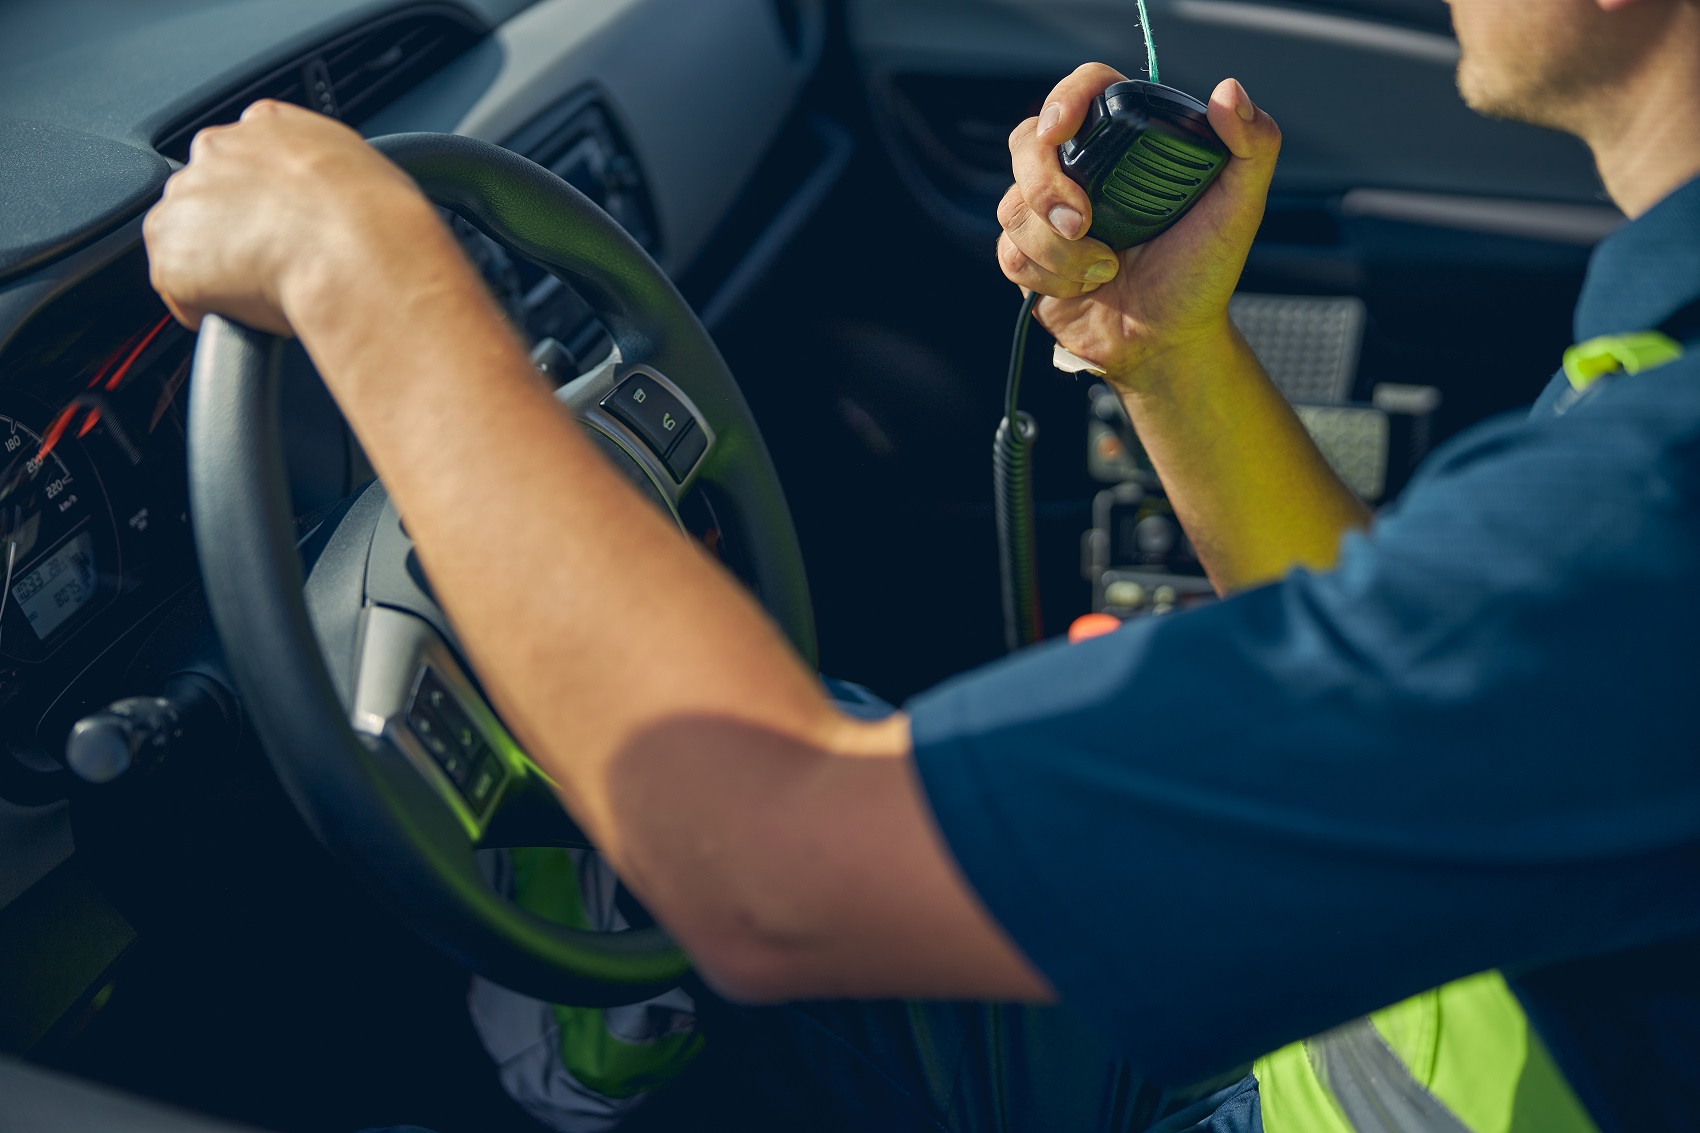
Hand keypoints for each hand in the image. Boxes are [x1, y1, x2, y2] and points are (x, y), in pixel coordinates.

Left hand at [144, 100, 434, 335]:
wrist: (358, 252)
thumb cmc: (379, 217)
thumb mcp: (367, 171)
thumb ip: (330, 175)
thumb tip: (337, 207)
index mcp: (268, 125)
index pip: (248, 157)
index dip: (264, 198)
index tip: (284, 225)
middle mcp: (218, 151)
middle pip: (208, 195)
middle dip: (232, 230)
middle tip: (276, 264)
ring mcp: (186, 201)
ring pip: (188, 239)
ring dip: (215, 267)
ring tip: (265, 291)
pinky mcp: (170, 254)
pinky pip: (180, 290)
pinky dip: (206, 307)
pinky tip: (249, 312)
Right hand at [998, 65, 1281, 387]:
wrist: (1167, 341)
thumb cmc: (1202, 274)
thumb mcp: (1241, 208)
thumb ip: (1254, 145)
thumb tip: (1230, 91)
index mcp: (1126, 144)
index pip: (1084, 91)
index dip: (1063, 99)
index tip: (1062, 128)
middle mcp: (1082, 171)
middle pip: (1027, 143)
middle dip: (1044, 184)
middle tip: (1083, 222)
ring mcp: (1048, 214)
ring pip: (1014, 206)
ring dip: (1058, 248)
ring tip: (1106, 269)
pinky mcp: (1028, 256)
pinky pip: (1010, 252)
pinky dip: (1050, 276)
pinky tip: (1085, 287)